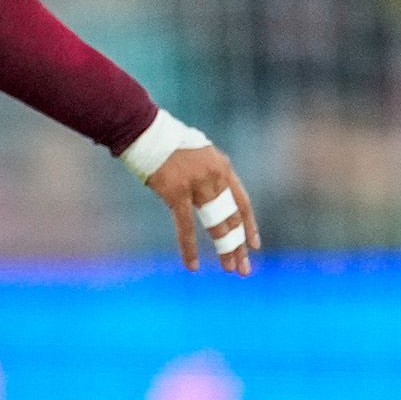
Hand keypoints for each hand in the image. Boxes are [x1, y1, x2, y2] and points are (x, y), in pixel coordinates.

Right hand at [145, 144, 260, 275]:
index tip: (254, 244)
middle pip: (232, 217)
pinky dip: (189, 247)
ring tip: (231, 268)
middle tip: (244, 267)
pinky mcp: (176, 192)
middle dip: (239, 244)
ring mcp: (197, 184)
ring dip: (224, 247)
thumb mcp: (200, 156)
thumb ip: (210, 175)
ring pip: (216, 223)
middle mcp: (215, 176)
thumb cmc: (169, 143)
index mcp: (223, 167)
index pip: (242, 202)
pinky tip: (192, 265)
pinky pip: (185, 226)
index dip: (249, 225)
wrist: (146, 131)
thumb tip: (214, 195)